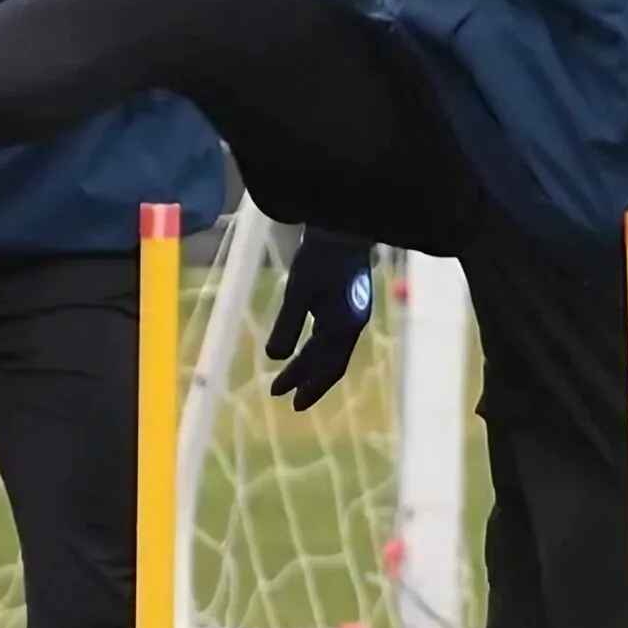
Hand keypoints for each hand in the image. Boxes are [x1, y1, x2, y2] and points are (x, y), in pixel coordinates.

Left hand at [266, 230, 374, 410]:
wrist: (342, 225)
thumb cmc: (320, 257)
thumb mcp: (299, 291)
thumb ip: (288, 325)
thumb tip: (274, 358)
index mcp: (345, 326)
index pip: (328, 367)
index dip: (308, 385)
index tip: (288, 402)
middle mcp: (352, 324)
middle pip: (330, 362)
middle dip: (307, 380)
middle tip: (284, 395)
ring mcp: (352, 312)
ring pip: (331, 349)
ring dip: (310, 364)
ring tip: (290, 376)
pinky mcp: (347, 300)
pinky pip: (332, 334)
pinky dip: (316, 347)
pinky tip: (303, 347)